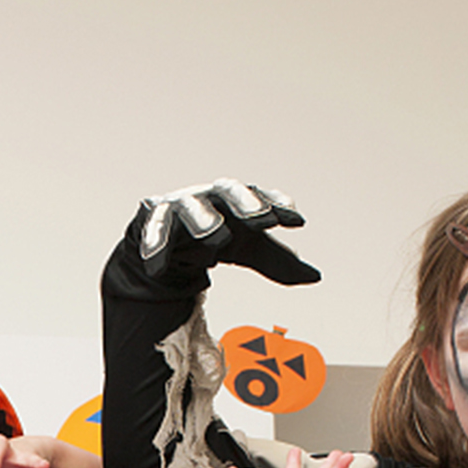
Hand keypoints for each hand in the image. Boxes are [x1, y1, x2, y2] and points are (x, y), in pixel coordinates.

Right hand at [136, 179, 318, 287]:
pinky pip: (154, 229)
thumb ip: (280, 263)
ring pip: (192, 206)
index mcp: (237, 200)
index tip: (297, 222)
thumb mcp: (250, 250)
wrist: (170, 248)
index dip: (278, 204)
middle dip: (245, 203)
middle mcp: (210, 196)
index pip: (261, 196)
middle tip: (260, 219)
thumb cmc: (215, 240)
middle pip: (229, 191)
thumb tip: (315, 277)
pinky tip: (158, 264)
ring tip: (216, 237)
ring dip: (204, 220)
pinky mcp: (152, 218)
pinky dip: (156, 245)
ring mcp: (180, 205)